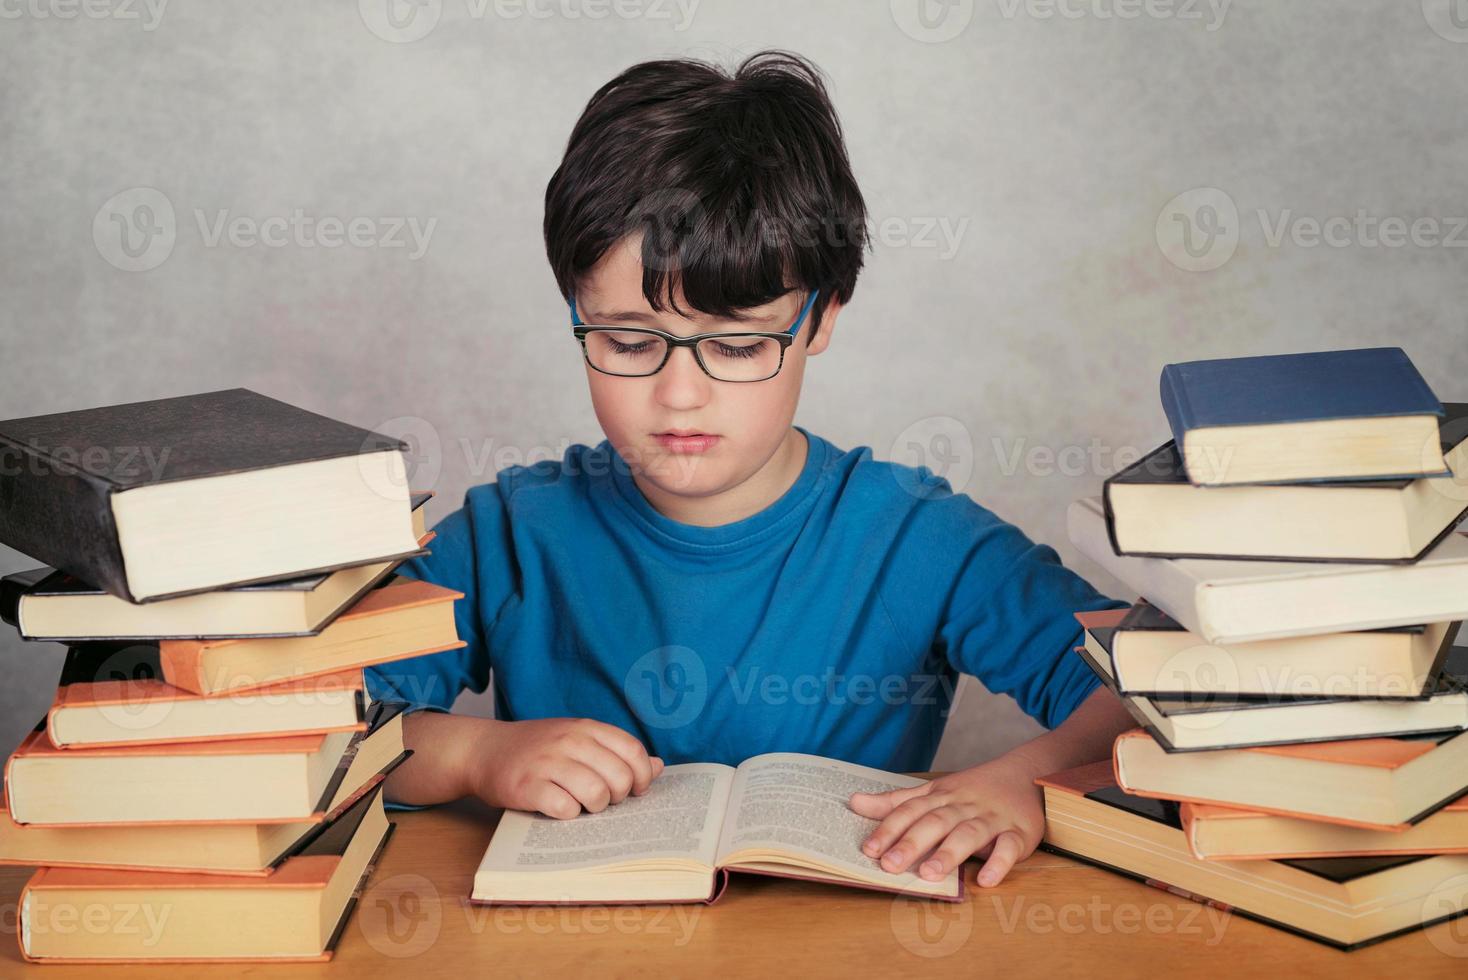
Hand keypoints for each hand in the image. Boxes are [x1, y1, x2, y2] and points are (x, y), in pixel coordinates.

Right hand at [465, 717, 663, 818]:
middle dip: (618, 797)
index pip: (632, 751)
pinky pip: (565, 809)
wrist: (483, 750)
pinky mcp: (528, 786)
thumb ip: (616, 751)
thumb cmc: (537, 749)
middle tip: (604, 800)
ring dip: (594, 808)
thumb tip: (657, 767)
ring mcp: (548, 763)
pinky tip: (559, 809)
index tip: (635, 791)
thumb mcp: (577, 739)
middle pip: (619, 777)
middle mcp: (569, 740)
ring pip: (596, 794)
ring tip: (582, 805)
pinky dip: (568, 815)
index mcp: (586, 728)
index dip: (641, 776)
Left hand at [847, 753, 1044, 886]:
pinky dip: (999, 863)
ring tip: (929, 874)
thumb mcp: (934, 791)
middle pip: (935, 822)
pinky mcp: (1019, 833)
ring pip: (968, 834)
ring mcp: (992, 819)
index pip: (911, 810)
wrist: (1027, 774)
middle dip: (912, 843)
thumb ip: (896, 801)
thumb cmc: (973, 790)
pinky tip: (985, 880)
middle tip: (890, 865)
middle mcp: (963, 806)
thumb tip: (854, 802)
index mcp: (941, 796)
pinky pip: (1009, 847)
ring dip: (949, 853)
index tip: (869, 849)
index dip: (889, 829)